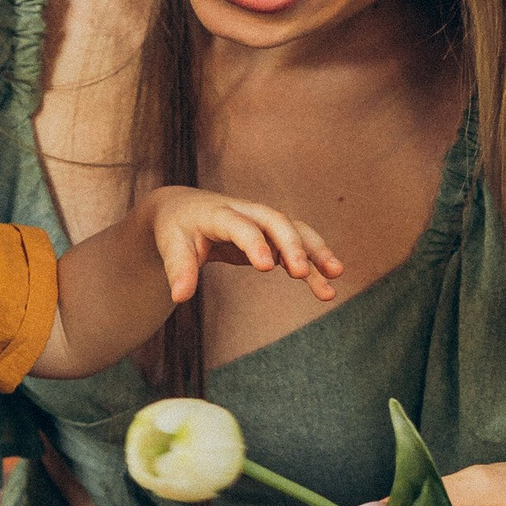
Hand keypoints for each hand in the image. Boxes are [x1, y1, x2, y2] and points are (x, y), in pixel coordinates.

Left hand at [142, 187, 342, 308]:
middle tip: (302, 273)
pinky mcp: (271, 235)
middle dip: (292, 245)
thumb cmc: (175, 229)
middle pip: (276, 222)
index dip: (254, 244)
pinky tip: (325, 284)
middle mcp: (246, 212)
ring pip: (295, 231)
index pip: (241, 226)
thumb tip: (179, 297)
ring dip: (316, 251)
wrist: (183, 208)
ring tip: (336, 275)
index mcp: (218, 213)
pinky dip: (313, 262)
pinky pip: (297, 246)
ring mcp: (262, 222)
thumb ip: (178, 269)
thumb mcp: (170, 246)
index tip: (266, 268)